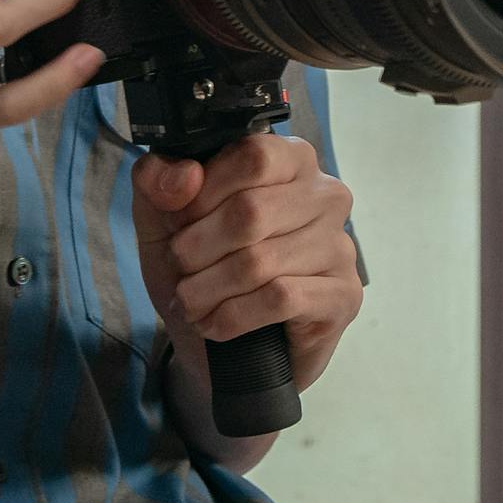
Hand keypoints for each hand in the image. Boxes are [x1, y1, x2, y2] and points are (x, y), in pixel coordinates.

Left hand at [130, 132, 361, 414]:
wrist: (220, 346)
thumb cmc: (201, 267)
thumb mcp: (162, 219)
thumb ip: (158, 181)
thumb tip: (184, 176)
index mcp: (288, 159)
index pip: (252, 155)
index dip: (204, 192)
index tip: (179, 221)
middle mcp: (325, 195)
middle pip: (251, 210)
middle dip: (198, 248)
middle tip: (181, 268)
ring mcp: (339, 246)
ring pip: (261, 260)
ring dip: (209, 288)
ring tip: (191, 300)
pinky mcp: (344, 295)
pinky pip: (281, 298)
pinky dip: (233, 315)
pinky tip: (216, 323)